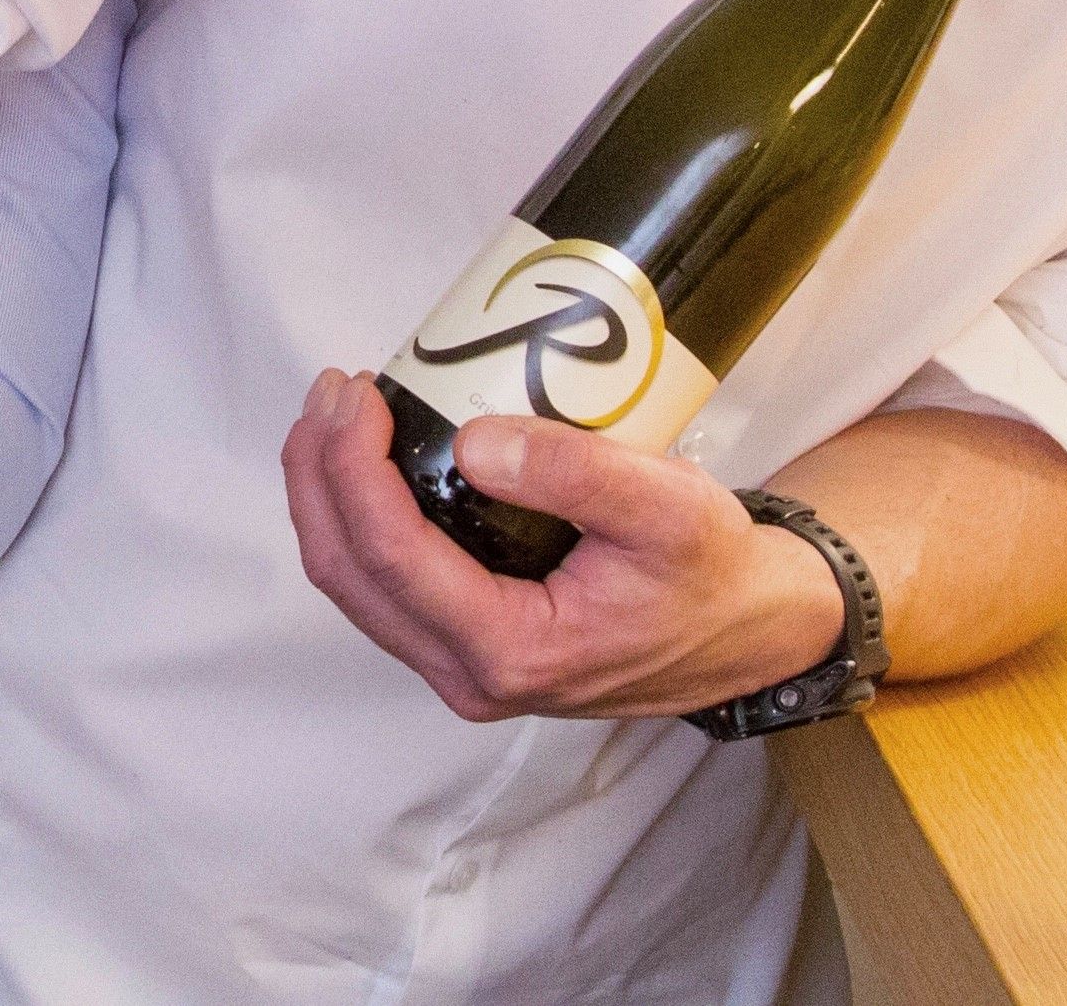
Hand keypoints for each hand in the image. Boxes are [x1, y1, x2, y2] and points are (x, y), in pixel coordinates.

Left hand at [280, 372, 842, 719]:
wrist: (747, 629)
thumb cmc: (710, 570)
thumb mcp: (665, 506)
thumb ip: (573, 472)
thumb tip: (470, 441)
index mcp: (513, 650)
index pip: (392, 556)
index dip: (352, 468)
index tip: (357, 393)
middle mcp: (473, 675)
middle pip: (349, 573)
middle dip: (319, 474)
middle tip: (333, 390)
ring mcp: (466, 667)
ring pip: (354, 584)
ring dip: (326, 494)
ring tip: (335, 412)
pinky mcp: (470, 644)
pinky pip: (383, 585)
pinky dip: (356, 517)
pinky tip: (366, 459)